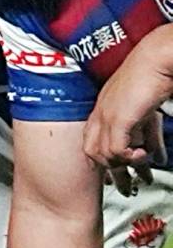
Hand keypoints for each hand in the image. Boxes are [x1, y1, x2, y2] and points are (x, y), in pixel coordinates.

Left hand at [85, 64, 168, 193]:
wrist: (156, 58)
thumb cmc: (153, 77)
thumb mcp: (145, 110)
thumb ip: (144, 132)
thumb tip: (153, 155)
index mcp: (103, 109)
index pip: (91, 141)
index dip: (102, 161)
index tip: (114, 176)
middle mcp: (100, 112)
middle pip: (93, 151)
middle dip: (111, 173)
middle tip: (126, 188)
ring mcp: (107, 115)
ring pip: (103, 154)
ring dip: (125, 169)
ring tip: (140, 178)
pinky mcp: (118, 118)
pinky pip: (116, 149)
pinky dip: (130, 157)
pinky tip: (145, 156)